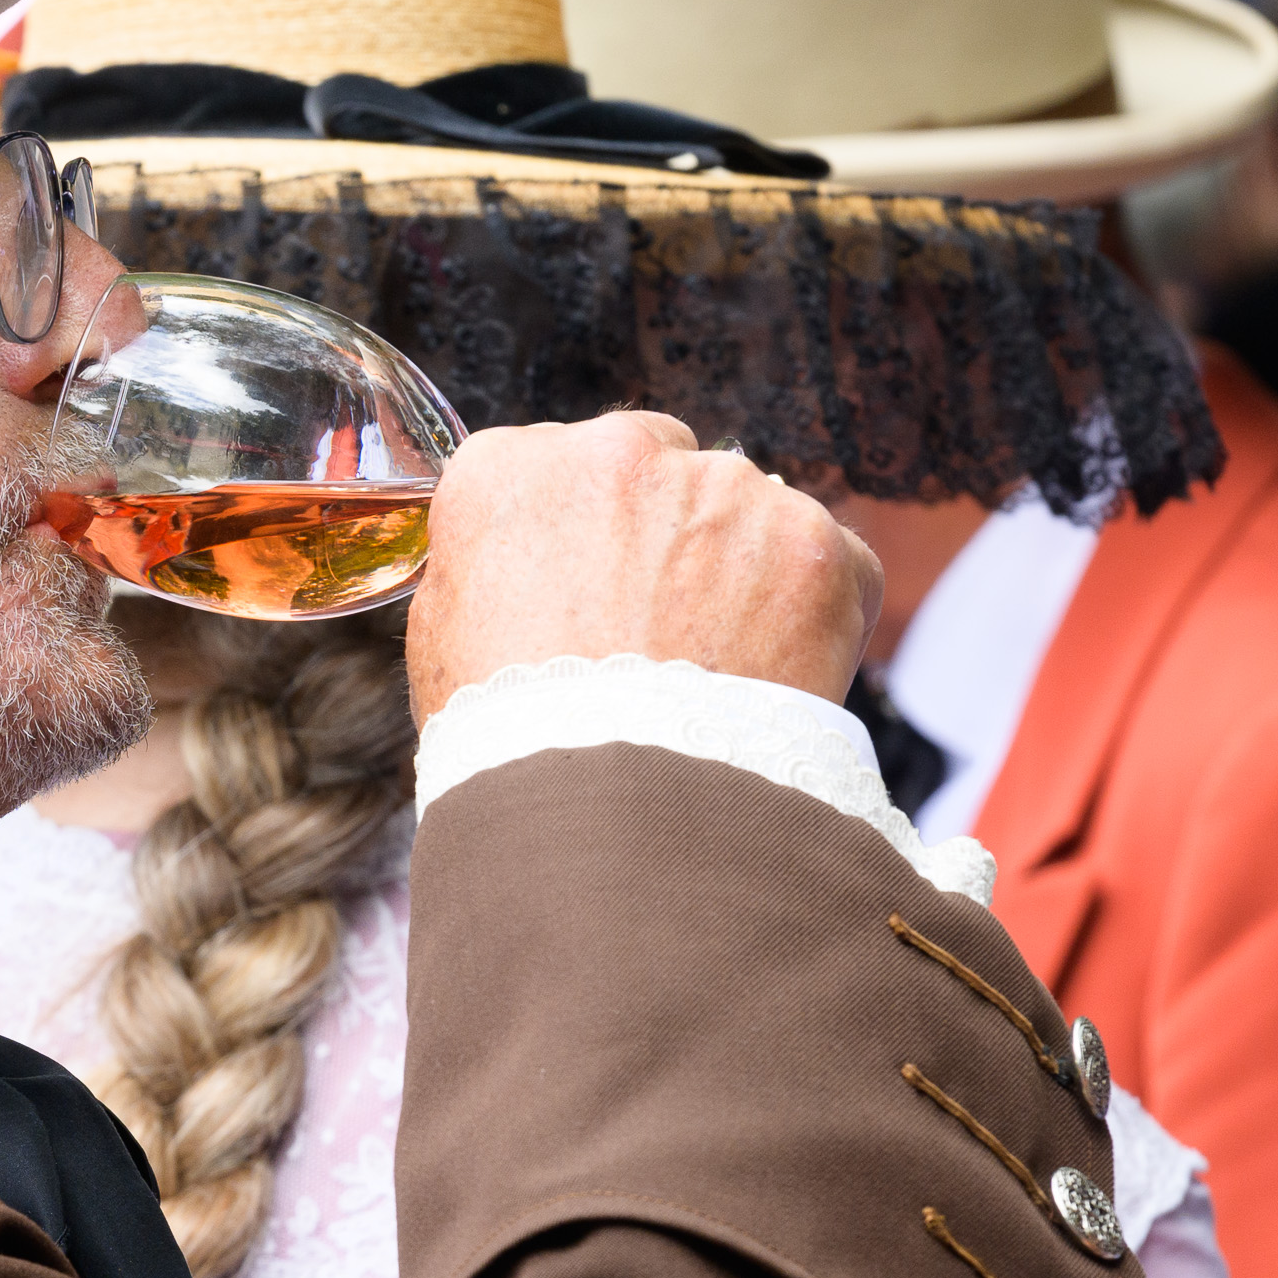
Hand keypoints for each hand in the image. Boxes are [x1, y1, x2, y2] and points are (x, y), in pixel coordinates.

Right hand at [405, 412, 881, 720]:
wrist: (616, 823)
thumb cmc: (515, 748)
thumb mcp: (448, 645)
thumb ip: (485, 569)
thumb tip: (524, 562)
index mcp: (509, 471)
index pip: (556, 468)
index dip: (579, 536)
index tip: (589, 592)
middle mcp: (619, 453)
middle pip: (658, 467)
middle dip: (665, 533)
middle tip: (659, 635)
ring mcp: (727, 491)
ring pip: (746, 513)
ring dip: (740, 572)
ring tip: (719, 678)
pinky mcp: (815, 544)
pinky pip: (829, 565)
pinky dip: (816, 615)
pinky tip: (776, 684)